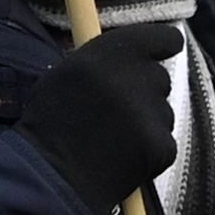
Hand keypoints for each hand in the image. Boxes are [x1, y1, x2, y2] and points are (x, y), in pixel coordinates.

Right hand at [17, 20, 180, 214]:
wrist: (49, 177)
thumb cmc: (49, 125)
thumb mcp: (68, 73)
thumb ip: (103, 59)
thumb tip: (126, 56)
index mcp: (114, 51)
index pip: (163, 37)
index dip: (164, 46)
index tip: (165, 52)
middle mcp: (136, 76)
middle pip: (160, 79)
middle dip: (146, 95)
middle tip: (118, 115)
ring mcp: (151, 111)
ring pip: (163, 114)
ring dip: (147, 125)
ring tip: (113, 141)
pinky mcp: (160, 145)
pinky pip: (165, 145)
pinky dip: (150, 155)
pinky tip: (122, 160)